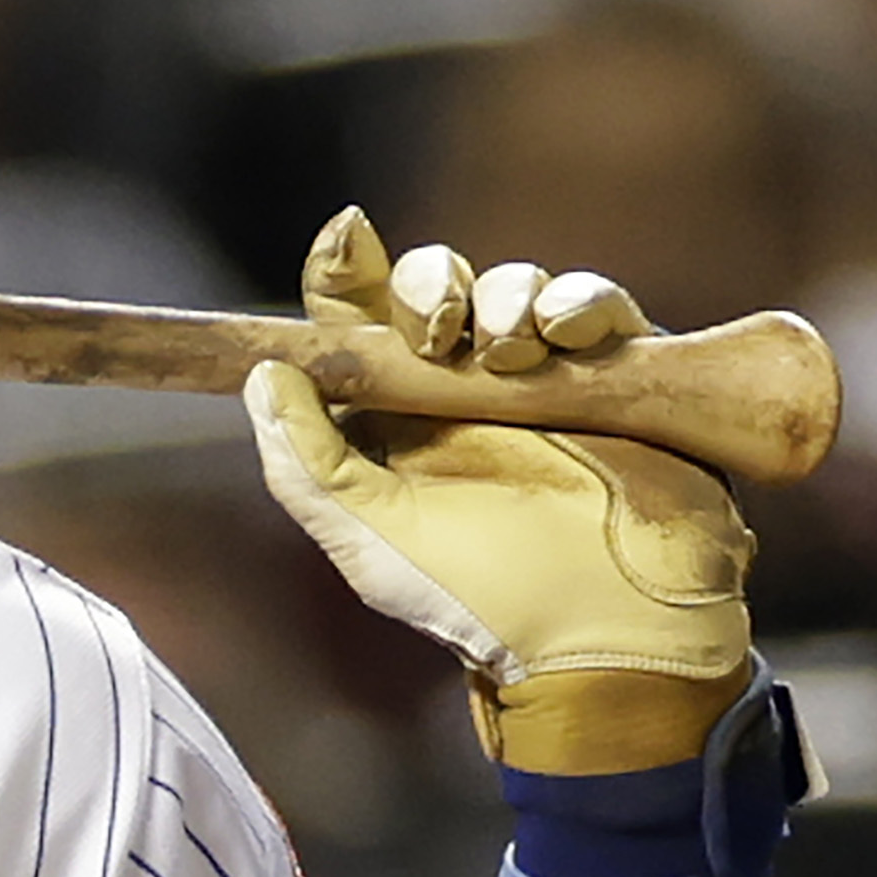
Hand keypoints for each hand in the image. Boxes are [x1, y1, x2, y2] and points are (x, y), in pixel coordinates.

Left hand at [245, 210, 752, 774]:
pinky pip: (595, 305)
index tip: (346, 243)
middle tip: (441, 330)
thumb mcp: (371, 540)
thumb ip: (304, 462)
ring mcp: (541, 376)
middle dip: (433, 284)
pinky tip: (567, 335)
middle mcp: (462, 387)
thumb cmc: (482, 598)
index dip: (347, 270)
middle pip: (435, 284)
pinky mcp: (614, 374)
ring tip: (510, 352)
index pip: (358, 319)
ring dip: (506, 297)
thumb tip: (262, 373)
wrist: (608, 634)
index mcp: (394, 415)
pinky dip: (578, 303)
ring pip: (514, 284)